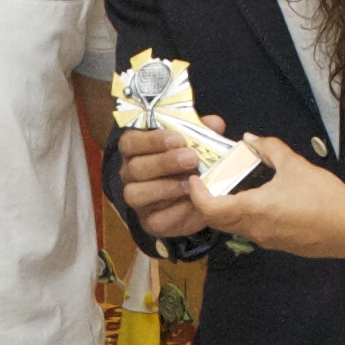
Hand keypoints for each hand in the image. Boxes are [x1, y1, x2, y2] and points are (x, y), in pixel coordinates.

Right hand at [119, 119, 218, 241]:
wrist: (196, 200)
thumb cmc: (188, 165)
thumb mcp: (195, 145)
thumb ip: (201, 133)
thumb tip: (214, 123)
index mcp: (136, 150)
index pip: (130, 142)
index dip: (151, 140)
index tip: (177, 138)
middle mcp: (130, 174)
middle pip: (135, 168)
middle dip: (164, 162)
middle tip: (191, 158)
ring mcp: (137, 199)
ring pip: (136, 194)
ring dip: (165, 187)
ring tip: (191, 183)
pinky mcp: (149, 222)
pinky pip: (155, 219)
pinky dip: (176, 212)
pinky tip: (192, 203)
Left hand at [188, 132, 344, 260]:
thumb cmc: (326, 198)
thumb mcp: (295, 165)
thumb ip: (269, 148)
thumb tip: (250, 140)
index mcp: (255, 210)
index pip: (210, 209)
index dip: (196, 195)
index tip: (194, 179)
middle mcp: (255, 230)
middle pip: (218, 221)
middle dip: (208, 202)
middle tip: (209, 182)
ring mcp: (266, 241)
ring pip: (235, 227)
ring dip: (228, 209)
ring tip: (234, 187)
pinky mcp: (279, 245)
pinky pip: (252, 231)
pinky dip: (246, 216)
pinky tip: (259, 199)